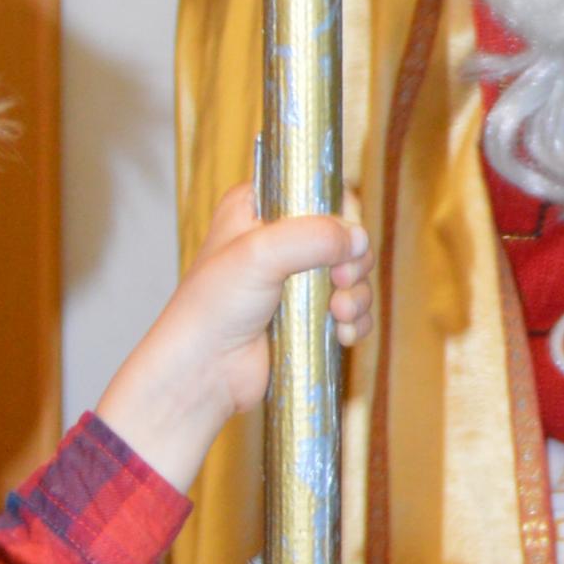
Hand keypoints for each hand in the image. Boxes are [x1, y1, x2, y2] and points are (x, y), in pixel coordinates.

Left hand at [98, 185, 372, 494]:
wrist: (203, 374)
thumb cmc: (214, 307)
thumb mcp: (259, 254)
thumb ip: (313, 235)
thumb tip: (360, 240)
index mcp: (259, 207)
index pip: (317, 188)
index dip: (339, 212)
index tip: (341, 239)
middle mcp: (280, 239)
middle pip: (345, 233)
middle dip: (353, 261)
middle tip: (340, 281)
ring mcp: (297, 280)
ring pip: (354, 273)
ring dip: (357, 295)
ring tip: (340, 316)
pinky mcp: (310, 317)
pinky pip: (353, 309)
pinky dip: (356, 321)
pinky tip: (343, 335)